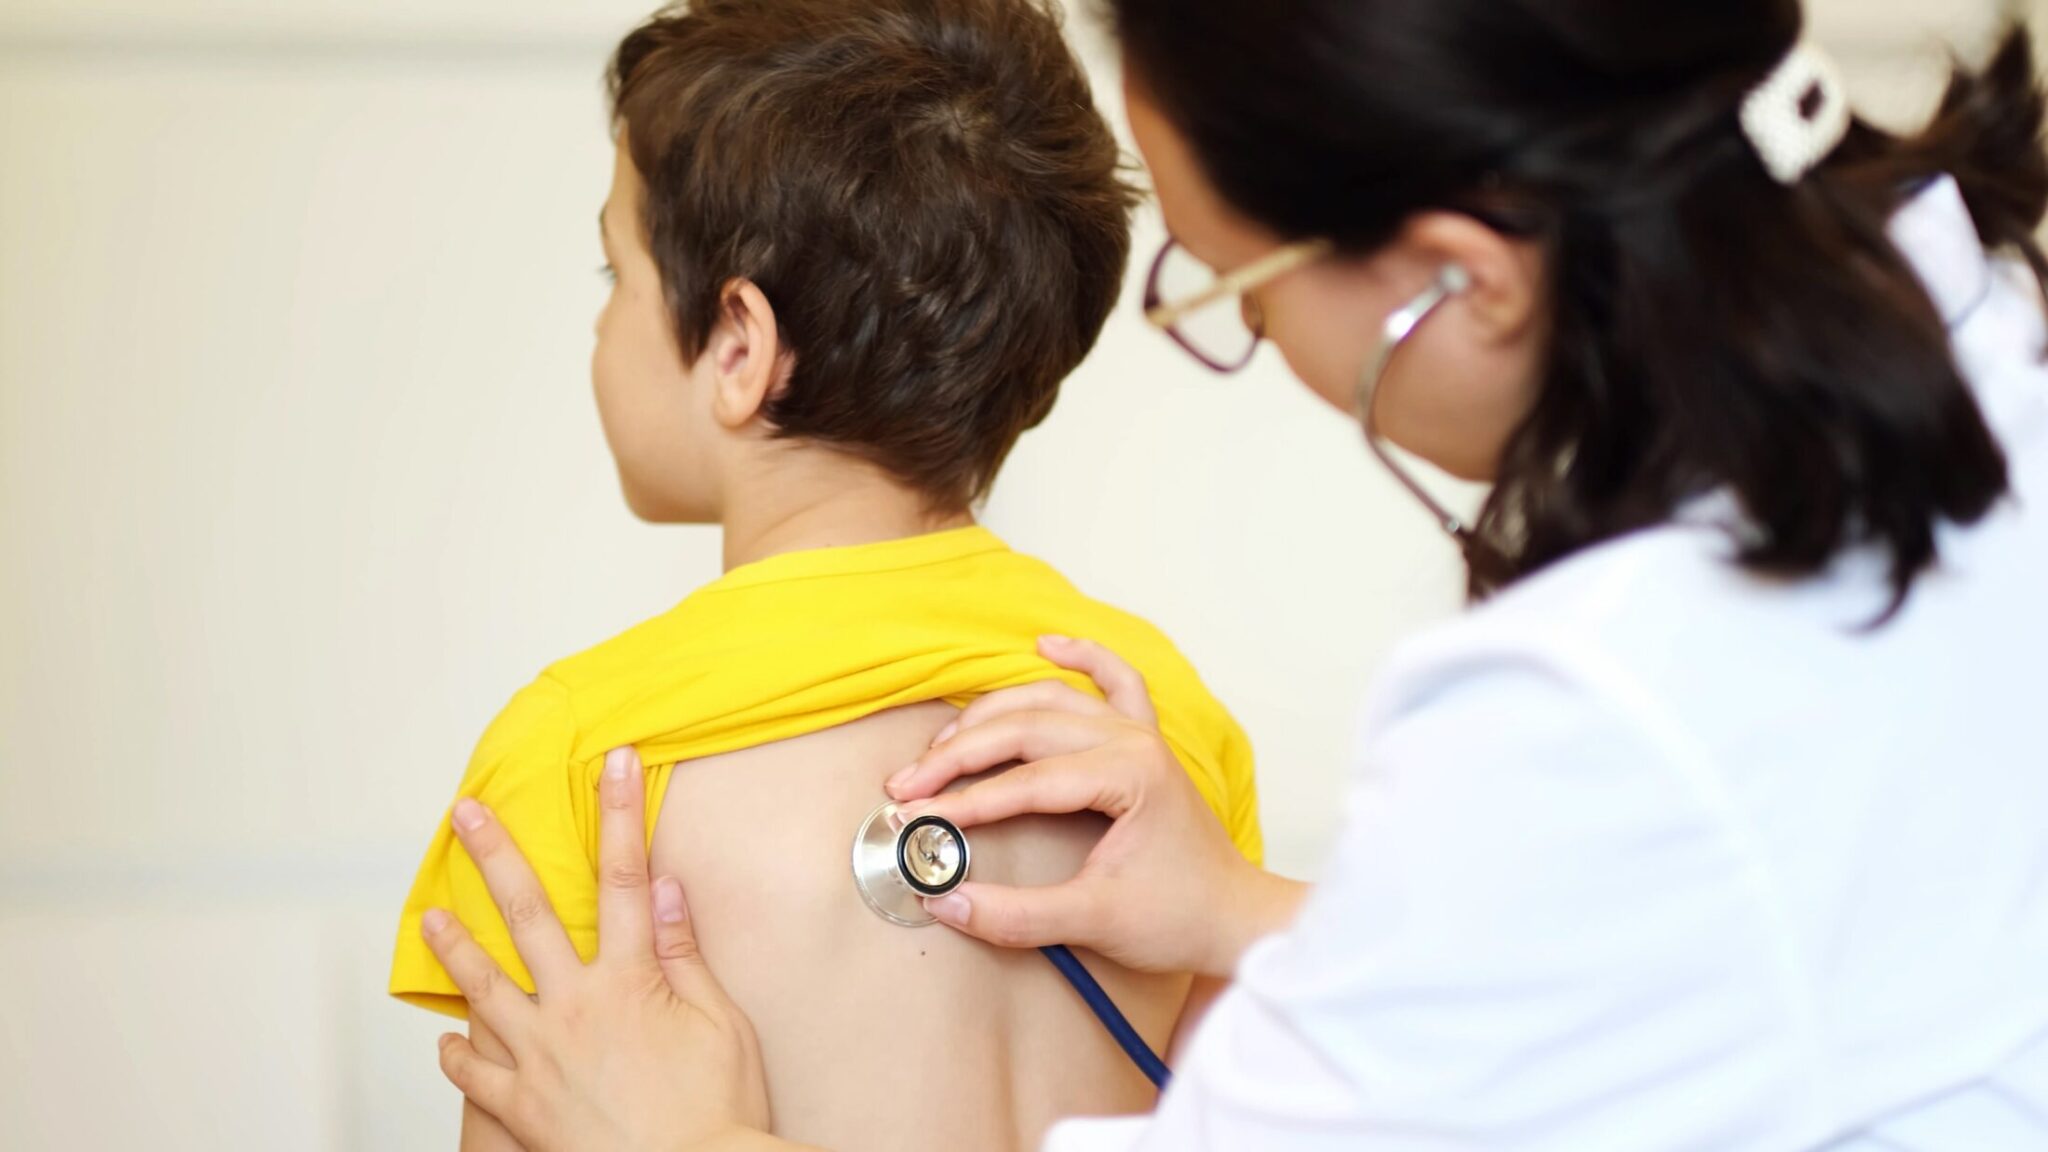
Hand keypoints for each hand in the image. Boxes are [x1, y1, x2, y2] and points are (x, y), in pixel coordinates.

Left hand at [420, 747, 774, 1151]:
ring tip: (430, 916)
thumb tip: (669, 892)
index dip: (619, 814)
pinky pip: (475, 1074)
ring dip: (455, 947)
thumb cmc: (719, 1115)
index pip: (626, 877)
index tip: (615, 765)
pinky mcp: (524, 1108)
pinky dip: (458, 1054)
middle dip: (496, 856)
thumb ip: (687, 957)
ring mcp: (542, 1058)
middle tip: (466, 815)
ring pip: (483, 989)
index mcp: (632, 981)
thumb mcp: (723, 1025)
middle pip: (529, 916)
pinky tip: (447, 1040)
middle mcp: (576, 1009)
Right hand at [886, 636, 1305, 978]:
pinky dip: (1083, 657)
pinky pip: (1115, 681)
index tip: (915, 821)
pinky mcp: (1144, 742)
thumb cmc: (1179, 918)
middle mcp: (1134, 740)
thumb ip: (1016, 917)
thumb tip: (945, 901)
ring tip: (940, 744)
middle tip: (907, 788)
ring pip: (1050, 700)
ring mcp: (1140, 735)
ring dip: (992, 714)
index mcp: (1131, 774)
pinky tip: (1047, 643)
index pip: (1027, 781)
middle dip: (959, 757)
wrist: (1236, 918)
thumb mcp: (1093, 922)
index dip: (964, 802)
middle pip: (1026, 729)